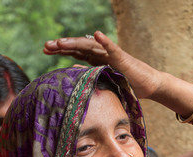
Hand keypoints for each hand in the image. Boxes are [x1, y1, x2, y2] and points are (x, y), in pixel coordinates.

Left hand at [43, 31, 159, 98]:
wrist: (147, 85)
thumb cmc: (126, 85)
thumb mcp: (102, 83)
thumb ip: (88, 77)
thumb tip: (71, 72)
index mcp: (95, 60)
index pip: (75, 52)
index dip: (60, 50)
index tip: (45, 50)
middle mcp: (101, 54)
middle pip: (78, 47)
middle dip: (62, 46)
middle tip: (46, 46)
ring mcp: (111, 54)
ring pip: (90, 46)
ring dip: (75, 43)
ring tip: (61, 43)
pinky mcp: (122, 58)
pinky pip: (112, 48)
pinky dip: (105, 41)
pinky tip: (96, 34)